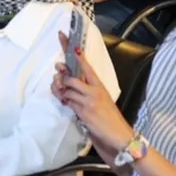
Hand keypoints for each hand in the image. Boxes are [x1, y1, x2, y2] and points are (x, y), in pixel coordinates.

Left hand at [53, 32, 132, 151]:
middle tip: (57, 71)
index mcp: (99, 85)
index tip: (67, 39)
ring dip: (59, 89)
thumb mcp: (100, 100)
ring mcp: (88, 100)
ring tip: (58, 89)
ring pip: (67, 88)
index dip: (76, 53)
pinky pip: (67, 101)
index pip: (86, 65)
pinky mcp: (83, 111)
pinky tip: (63, 100)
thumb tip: (66, 84)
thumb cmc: (108, 118)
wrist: (118, 136)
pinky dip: (62, 99)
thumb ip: (85, 90)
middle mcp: (94, 90)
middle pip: (72, 75)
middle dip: (61, 73)